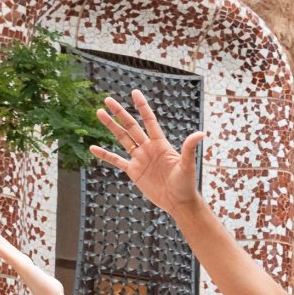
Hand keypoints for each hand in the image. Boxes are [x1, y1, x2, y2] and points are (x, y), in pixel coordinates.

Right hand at [0, 226, 65, 294]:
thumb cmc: (49, 290)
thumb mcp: (43, 278)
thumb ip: (41, 277)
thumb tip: (46, 280)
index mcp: (21, 262)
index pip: (7, 248)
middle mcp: (18, 262)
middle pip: (1, 246)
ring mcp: (19, 264)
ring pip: (2, 248)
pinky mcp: (23, 267)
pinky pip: (8, 255)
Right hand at [90, 91, 206, 214]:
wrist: (178, 202)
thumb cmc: (186, 184)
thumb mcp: (187, 165)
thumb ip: (189, 149)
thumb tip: (201, 134)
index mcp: (160, 144)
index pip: (149, 121)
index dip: (142, 107)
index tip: (134, 92)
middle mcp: (148, 148)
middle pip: (131, 126)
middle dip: (120, 113)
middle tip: (107, 99)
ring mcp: (139, 159)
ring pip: (122, 139)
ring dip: (111, 126)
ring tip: (99, 112)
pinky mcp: (133, 171)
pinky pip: (116, 160)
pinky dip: (104, 154)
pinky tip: (92, 147)